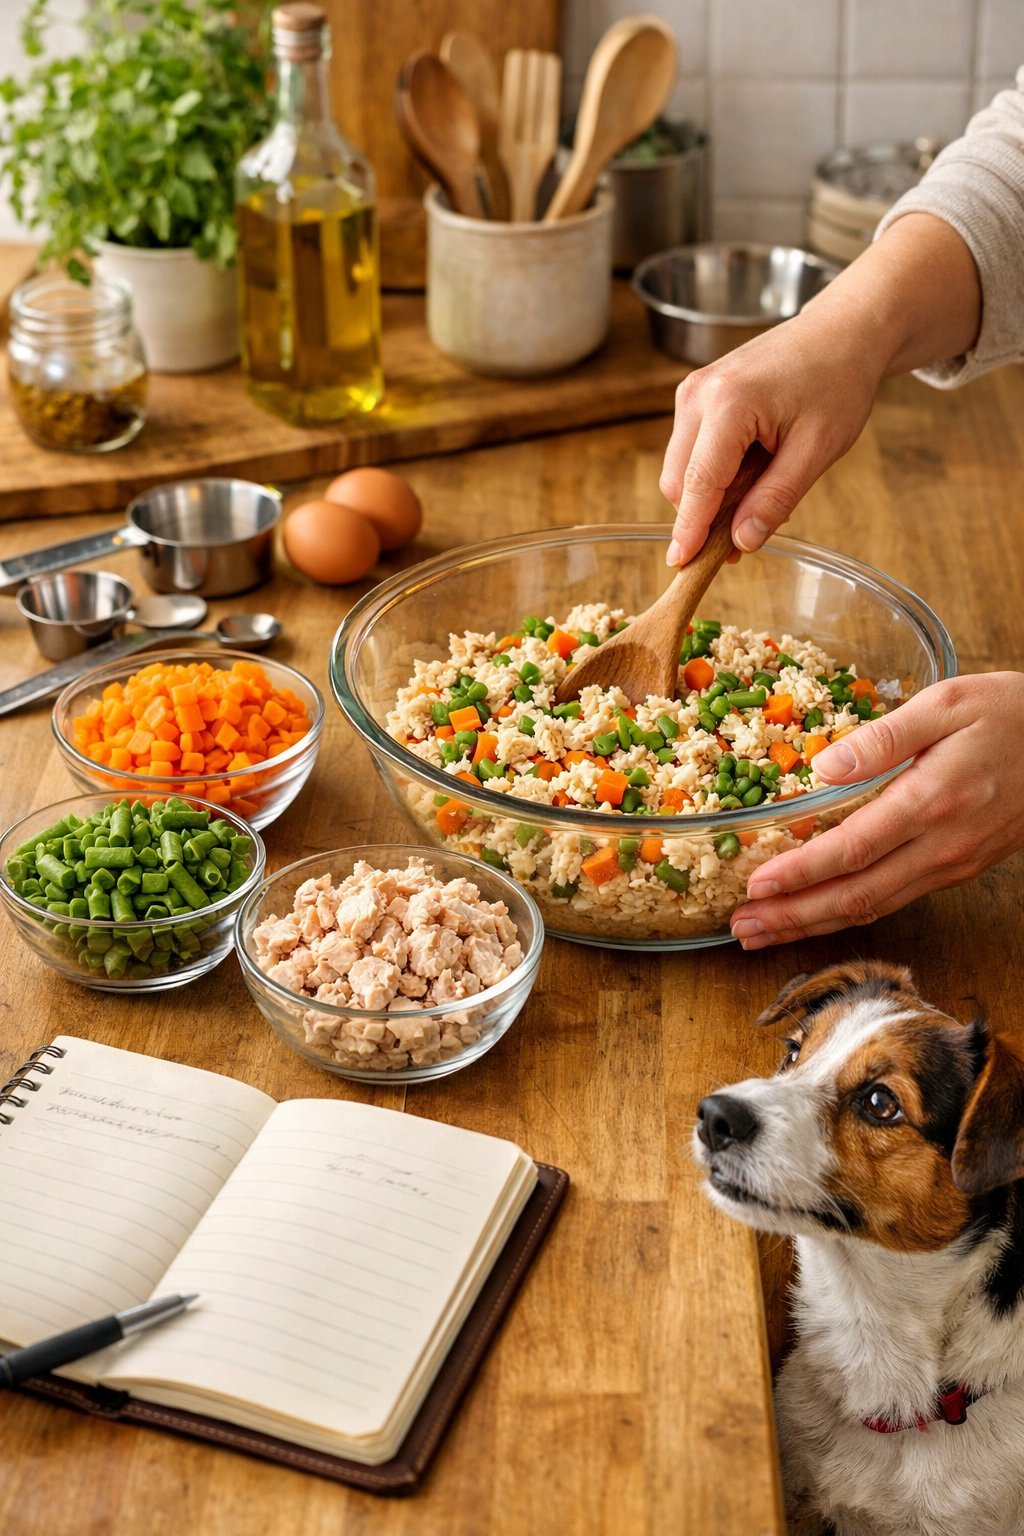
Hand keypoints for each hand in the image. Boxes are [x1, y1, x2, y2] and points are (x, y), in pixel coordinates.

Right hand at [660, 304, 882, 566]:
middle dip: (705, 516)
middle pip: (679, 481)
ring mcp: (692, 392)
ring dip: (711, 496)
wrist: (841, 332)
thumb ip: (776, 498)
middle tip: (750, 533)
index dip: (690, 530)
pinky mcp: (695, 396)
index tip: (681, 565)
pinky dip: (714, 473)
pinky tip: (752, 469)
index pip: (699, 482)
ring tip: (762, 488)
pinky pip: (690, 452)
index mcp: (729, 403)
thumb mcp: (818, 449)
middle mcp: (699, 394)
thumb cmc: (837, 382)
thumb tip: (742, 542)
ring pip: (681, 470)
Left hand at [729, 674, 1023, 947]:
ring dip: (814, 923)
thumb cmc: (1011, 712)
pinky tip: (816, 912)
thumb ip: (884, 735)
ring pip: (873, 907)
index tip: (755, 887)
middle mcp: (941, 845)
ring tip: (763, 932)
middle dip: (793, 917)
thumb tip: (824, 766)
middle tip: (741, 929)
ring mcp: (952, 863)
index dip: (800, 874)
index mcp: (931, 801)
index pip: (852, 851)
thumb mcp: (946, 703)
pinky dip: (848, 912)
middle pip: (856, 896)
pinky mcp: (958, 868)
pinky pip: (894, 899)